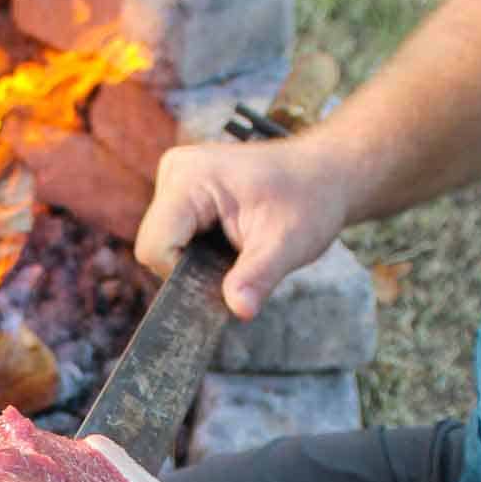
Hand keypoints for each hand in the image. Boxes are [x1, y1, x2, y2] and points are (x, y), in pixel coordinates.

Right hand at [135, 132, 348, 318]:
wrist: (325, 173)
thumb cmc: (310, 201)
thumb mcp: (288, 244)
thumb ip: (257, 277)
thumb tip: (239, 310)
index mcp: (190, 178)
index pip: (154, 247)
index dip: (183, 274)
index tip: (225, 274)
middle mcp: (175, 171)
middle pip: (154, 246)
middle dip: (192, 267)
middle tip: (240, 258)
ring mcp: (176, 177)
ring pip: (162, 242)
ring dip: (196, 258)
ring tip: (238, 246)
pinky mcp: (182, 188)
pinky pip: (173, 232)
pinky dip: (198, 247)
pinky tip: (229, 238)